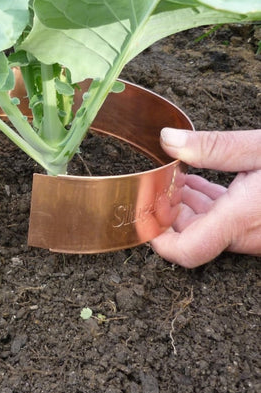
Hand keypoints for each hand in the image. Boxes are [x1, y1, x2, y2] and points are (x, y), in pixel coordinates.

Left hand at [151, 128, 260, 267]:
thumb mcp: (260, 148)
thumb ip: (212, 147)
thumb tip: (167, 140)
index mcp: (242, 219)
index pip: (187, 251)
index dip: (158, 241)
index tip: (142, 216)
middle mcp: (248, 235)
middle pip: (192, 235)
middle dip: (168, 212)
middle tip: (155, 183)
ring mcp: (258, 233)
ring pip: (209, 226)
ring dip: (186, 204)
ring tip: (173, 176)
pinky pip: (227, 220)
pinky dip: (208, 202)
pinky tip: (196, 181)